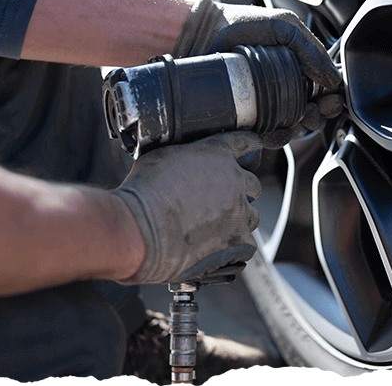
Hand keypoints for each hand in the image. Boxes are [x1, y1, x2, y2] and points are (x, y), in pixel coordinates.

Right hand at [111, 131, 261, 283]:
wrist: (139, 229)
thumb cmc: (143, 193)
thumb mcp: (159, 156)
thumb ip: (182, 157)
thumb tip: (181, 162)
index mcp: (218, 155)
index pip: (246, 144)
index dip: (250, 147)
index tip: (252, 149)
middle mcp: (235, 180)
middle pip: (253, 184)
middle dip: (240, 190)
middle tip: (220, 200)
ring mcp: (239, 212)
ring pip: (252, 216)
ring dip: (239, 219)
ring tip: (216, 227)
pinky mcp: (237, 241)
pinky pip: (247, 245)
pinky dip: (235, 247)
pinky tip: (219, 248)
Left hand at [173, 0, 343, 146]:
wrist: (204, 32)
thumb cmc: (243, 24)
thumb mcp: (284, 27)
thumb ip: (310, 49)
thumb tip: (333, 80)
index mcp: (297, 70)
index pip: (322, 93)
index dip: (330, 100)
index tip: (330, 100)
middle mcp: (283, 90)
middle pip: (311, 115)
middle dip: (318, 117)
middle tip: (314, 111)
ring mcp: (264, 107)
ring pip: (291, 130)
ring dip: (300, 130)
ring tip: (296, 121)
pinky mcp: (245, 120)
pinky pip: (264, 138)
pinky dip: (273, 139)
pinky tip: (274, 132)